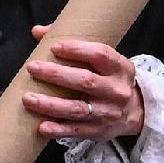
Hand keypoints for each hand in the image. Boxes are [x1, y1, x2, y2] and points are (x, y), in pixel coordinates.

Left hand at [21, 28, 144, 142]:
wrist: (135, 112)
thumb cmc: (109, 79)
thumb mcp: (103, 61)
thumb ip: (73, 45)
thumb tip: (38, 31)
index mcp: (120, 68)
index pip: (101, 55)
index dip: (77, 50)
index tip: (55, 47)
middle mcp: (116, 90)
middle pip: (86, 82)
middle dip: (57, 75)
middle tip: (32, 67)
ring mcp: (108, 113)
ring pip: (78, 109)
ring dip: (51, 105)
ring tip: (28, 98)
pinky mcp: (99, 131)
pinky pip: (77, 131)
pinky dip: (58, 130)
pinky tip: (41, 127)